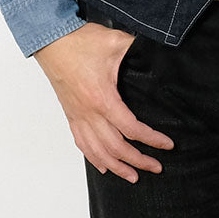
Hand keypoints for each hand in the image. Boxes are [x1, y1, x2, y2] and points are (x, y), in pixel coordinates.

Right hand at [33, 22, 174, 183]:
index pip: (131, 129)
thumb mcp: (115, 41)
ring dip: (116, 167)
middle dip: (138, 160)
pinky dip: (93, 158)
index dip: (151, 139)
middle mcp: (89, 113)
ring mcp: (78, 116)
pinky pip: (81, 143)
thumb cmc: (80, 42)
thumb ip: (138, 49)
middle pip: (116, 147)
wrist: (51, 41)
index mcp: (103, 98)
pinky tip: (103, 166)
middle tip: (156, 167)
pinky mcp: (71, 114)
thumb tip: (157, 52)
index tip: (167, 145)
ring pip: (98, 151)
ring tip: (133, 176)